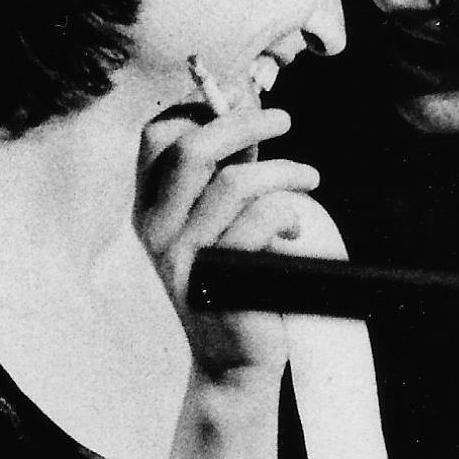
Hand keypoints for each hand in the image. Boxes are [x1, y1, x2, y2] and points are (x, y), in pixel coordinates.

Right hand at [135, 98, 330, 379]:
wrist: (234, 360)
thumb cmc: (233, 281)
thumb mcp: (218, 219)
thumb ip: (226, 167)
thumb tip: (246, 101)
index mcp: (149, 208)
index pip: (157, 136)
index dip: (199, 107)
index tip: (239, 98)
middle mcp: (155, 230)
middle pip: (192, 148)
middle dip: (244, 122)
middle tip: (283, 120)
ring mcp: (182, 257)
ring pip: (235, 183)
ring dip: (284, 172)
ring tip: (309, 180)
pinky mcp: (217, 280)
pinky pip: (259, 222)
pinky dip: (287, 214)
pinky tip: (294, 231)